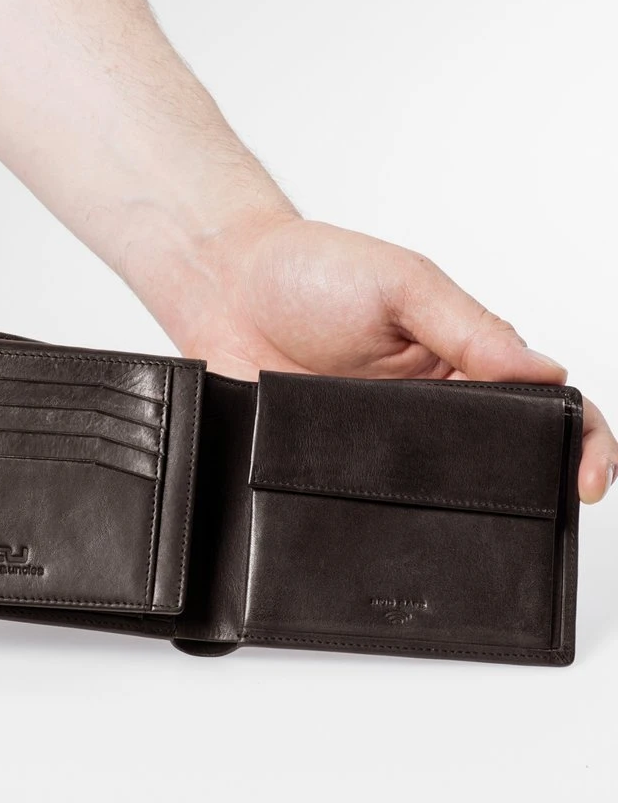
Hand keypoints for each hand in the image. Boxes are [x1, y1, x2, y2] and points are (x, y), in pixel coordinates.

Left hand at [175, 213, 616, 504]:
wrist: (221, 290)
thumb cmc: (310, 271)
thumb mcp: (404, 285)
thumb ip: (473, 330)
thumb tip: (547, 373)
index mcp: (463, 360)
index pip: (544, 404)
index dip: (580, 440)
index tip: (589, 477)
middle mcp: (430, 409)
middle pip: (499, 459)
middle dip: (528, 488)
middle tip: (542, 513)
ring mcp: (381, 447)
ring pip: (436, 494)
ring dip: (456, 511)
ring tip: (473, 527)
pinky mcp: (331, 471)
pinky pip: (365, 507)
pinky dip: (383, 523)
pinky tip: (393, 531)